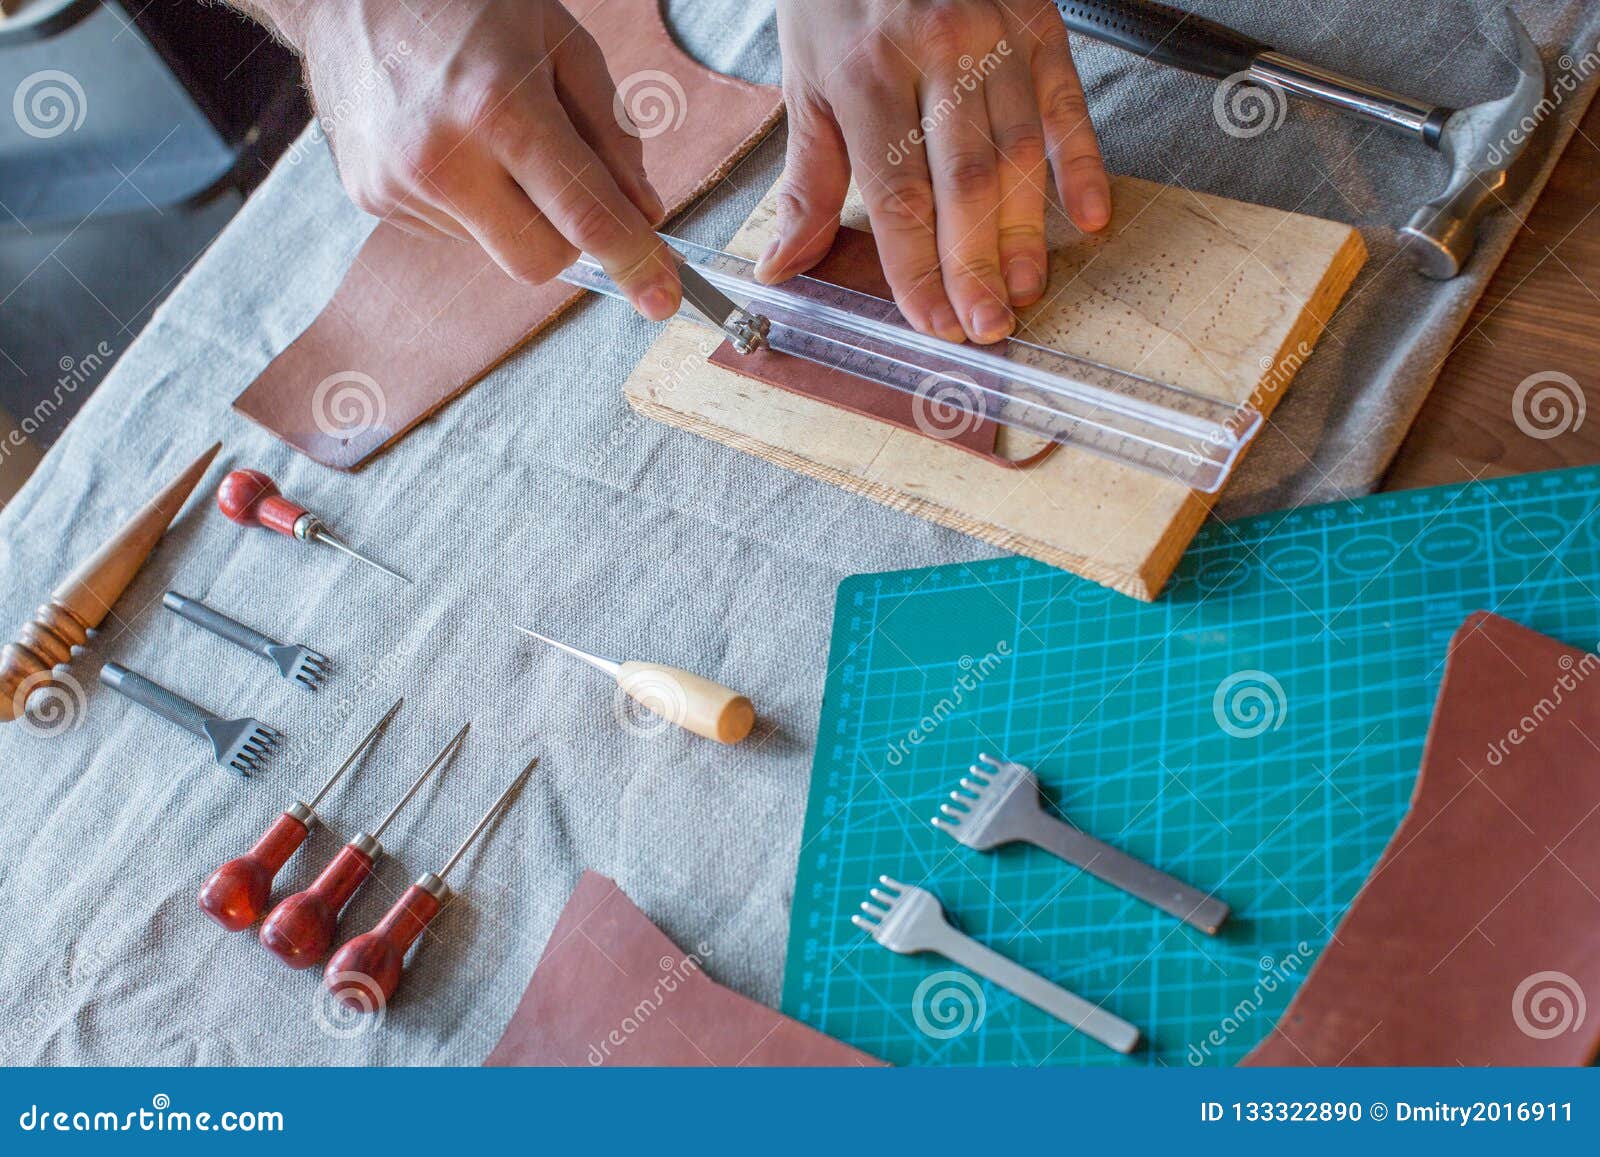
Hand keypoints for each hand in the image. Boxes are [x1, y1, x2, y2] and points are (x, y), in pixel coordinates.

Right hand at [247, 0, 681, 319]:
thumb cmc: (467, 4)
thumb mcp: (562, 41)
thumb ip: (612, 132)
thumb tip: (644, 212)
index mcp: (499, 108)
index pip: (582, 217)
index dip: (633, 262)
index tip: (663, 297)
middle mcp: (442, 158)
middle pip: (541, 261)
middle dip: (570, 238)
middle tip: (567, 180)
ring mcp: (399, 186)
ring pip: (497, 248)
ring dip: (515, 212)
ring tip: (487, 134)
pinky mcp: (372, 199)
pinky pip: (456, 231)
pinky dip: (473, 203)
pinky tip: (453, 143)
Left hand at [758, 0, 1110, 343]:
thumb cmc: (837, 2)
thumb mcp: (805, 85)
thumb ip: (805, 182)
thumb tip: (782, 266)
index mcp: (866, 73)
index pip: (899, 196)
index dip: (919, 269)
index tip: (935, 323)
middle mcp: (936, 51)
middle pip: (965, 182)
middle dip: (978, 265)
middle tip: (989, 327)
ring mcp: (995, 34)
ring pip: (1020, 151)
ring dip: (1028, 230)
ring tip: (1026, 290)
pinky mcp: (1038, 21)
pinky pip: (1067, 102)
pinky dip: (1083, 162)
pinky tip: (1088, 217)